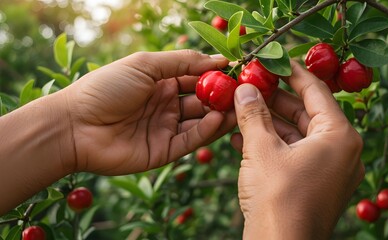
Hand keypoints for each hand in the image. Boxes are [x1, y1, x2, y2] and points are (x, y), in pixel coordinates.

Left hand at [65, 50, 235, 174]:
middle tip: (246, 93)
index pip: (196, 78)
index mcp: (160, 82)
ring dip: (220, 114)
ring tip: (240, 107)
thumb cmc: (106, 88)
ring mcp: (166, 128)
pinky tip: (219, 119)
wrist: (74, 126)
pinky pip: (191, 140)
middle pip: (202, 101)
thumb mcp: (145, 64)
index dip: (216, 76)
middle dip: (223, 96)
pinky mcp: (165, 151)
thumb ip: (183, 62)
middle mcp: (166, 105)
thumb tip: (218, 60)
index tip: (239, 72)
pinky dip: (206, 131)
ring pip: (201, 121)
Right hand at [231, 61, 363, 238]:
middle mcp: (340, 151)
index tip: (273, 59)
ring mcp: (328, 170)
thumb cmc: (278, 197)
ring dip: (267, 122)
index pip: (316, 91)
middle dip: (275, 99)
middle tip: (251, 84)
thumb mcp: (262, 150)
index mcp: (339, 136)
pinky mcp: (313, 184)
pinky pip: (293, 154)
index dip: (292, 72)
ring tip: (241, 108)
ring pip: (296, 135)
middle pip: (306, 112)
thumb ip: (253, 114)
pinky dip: (270, 144)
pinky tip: (240, 138)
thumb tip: (244, 88)